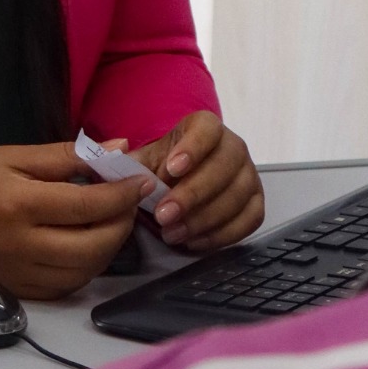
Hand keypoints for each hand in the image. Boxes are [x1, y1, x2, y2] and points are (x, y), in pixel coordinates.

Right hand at [0, 142, 146, 298]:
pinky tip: (88, 247)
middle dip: (121, 225)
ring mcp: (19, 273)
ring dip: (109, 249)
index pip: (87, 205)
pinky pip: (65, 287)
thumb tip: (120, 150)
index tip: (140, 181)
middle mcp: (21, 245)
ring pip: (83, 271)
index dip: (122, 194)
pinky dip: (86, 268)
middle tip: (129, 204)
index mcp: (20, 205)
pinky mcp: (17, 290)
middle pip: (92, 246)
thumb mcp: (17, 156)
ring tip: (112, 223)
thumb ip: (69, 155)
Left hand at [131, 110, 263, 251]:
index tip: (171, 169)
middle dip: (192, 194)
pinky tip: (194, 240)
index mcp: (206, 127)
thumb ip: (126, 162)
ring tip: (172, 233)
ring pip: (237, 196)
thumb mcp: (141, 161)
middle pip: (223, 167)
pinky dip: (221, 234)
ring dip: (203, 219)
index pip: (207, 129)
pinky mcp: (255, 203)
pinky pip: (249, 220)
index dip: (192, 148)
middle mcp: (234, 147)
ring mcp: (248, 176)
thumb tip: (112, 159)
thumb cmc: (161, 170)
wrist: (178, 184)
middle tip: (164, 215)